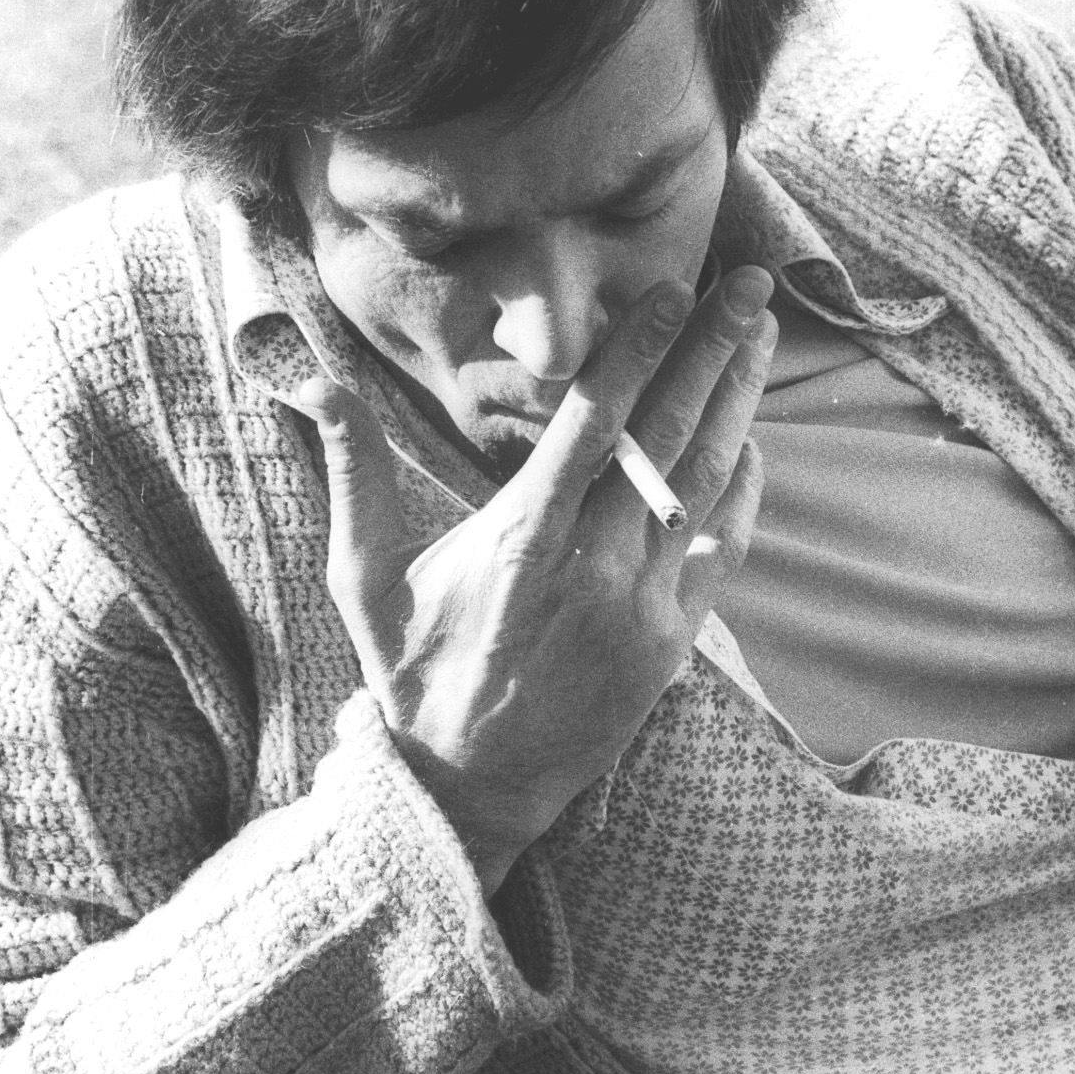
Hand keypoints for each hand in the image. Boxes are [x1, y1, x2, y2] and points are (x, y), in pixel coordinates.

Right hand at [301, 269, 774, 894]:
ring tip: (761, 336)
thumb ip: (354, 473)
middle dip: (711, 350)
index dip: (638, 349)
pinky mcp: (671, 645)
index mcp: (522, 541)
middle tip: (749, 283)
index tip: (671, 288)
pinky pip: (723, 551)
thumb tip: (312, 384)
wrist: (466, 789)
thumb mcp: (362, 577)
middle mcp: (592, 567)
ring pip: (705, 484)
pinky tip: (752, 438)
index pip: (593, 422)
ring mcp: (641, 608)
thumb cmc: (411, 674)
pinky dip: (743, 489)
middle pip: (667, 436)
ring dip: (738, 402)